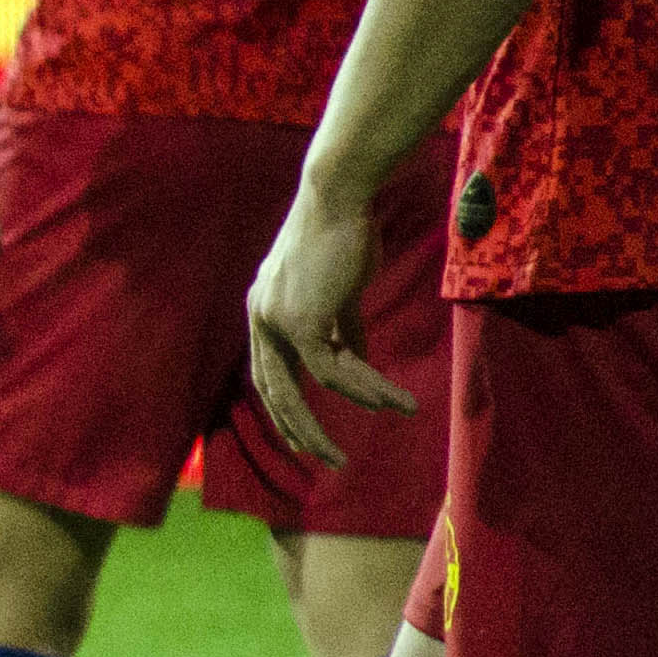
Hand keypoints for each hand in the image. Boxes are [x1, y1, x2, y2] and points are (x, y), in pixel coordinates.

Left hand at [246, 172, 413, 471]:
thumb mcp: (339, 288)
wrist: (340, 198)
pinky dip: (366, 385)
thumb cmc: (344, 234)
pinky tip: (393, 398)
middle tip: (327, 458)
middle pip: (275, 390)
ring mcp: (278, 321)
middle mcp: (262, 318)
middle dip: (300, 429)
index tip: (302, 436)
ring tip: (395, 413)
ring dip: (355, 403)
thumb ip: (341, 325)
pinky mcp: (303, 322)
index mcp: (264, 310)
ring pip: (310, 385)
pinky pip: (334, 369)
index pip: (268, 372)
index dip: (284, 407)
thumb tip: (355, 358)